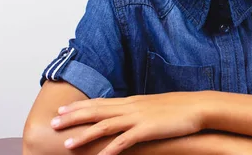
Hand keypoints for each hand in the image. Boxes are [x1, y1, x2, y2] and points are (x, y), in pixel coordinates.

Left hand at [50, 91, 211, 154]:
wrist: (198, 106)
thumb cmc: (179, 108)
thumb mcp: (155, 106)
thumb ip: (139, 110)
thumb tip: (128, 115)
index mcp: (133, 101)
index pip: (101, 102)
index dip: (80, 106)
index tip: (63, 109)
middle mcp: (132, 107)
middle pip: (97, 111)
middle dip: (73, 117)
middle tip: (53, 122)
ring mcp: (139, 118)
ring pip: (105, 125)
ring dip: (84, 134)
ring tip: (67, 143)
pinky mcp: (147, 130)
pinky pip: (124, 141)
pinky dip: (110, 150)